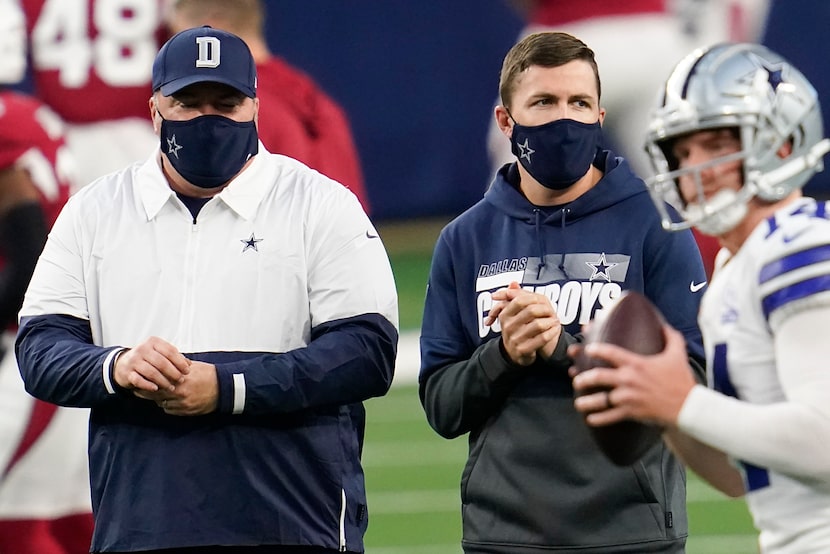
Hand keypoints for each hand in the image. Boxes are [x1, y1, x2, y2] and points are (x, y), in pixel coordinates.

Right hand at [113, 336, 189, 391]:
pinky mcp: (127, 372)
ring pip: (151, 372)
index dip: (180, 362)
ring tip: (171, 387)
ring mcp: (134, 361)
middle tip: (181, 380)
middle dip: (173, 373)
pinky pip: (139, 380)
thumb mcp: (159, 353)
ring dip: (163, 381)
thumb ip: (173, 357)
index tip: (187, 371)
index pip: (170, 351)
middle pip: (162, 362)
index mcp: (153, 342)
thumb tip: (188, 364)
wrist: (123, 364)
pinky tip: (156, 389)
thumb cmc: (147, 358)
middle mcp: (142, 349)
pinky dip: (148, 385)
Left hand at [135, 361, 218, 415]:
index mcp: (180, 380)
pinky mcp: (186, 411)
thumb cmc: (209, 375)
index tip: (138, 379)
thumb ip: (178, 366)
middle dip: (146, 392)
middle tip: (137, 390)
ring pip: (162, 403)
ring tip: (155, 394)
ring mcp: (183, 404)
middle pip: (155, 395)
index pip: (156, 382)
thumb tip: (166, 361)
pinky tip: (168, 400)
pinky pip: (170, 410)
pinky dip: (167, 405)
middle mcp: (179, 393)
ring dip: (158, 399)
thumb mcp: (193, 366)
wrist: (225, 389)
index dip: (145, 381)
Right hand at [486, 281, 560, 365]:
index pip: (520, 300)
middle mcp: (507, 327)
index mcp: (504, 315)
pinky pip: (542, 338)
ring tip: (555, 320)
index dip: (534, 298)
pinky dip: (552, 332)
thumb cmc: (517, 330)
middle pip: (531, 310)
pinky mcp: (523, 350)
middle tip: (551, 311)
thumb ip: (515, 297)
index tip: (542, 301)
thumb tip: (513, 283)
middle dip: (545, 310)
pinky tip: (555, 329)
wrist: (516, 354)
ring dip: (551, 321)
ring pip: (538, 325)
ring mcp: (515, 339)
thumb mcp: (513, 314)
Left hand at [569, 324, 695, 426]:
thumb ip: (670, 336)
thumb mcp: (677, 353)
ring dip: (586, 402)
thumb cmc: (681, 379)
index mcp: (636, 363)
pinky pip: (610, 416)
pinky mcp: (631, 412)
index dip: (596, 349)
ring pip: (600, 400)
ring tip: (578, 403)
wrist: (688, 406)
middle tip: (576, 379)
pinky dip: (598, 419)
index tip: (587, 349)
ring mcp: (628, 397)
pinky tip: (590, 419)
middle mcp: (629, 379)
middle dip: (583, 378)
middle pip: (598, 376)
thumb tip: (663, 324)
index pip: (611, 353)